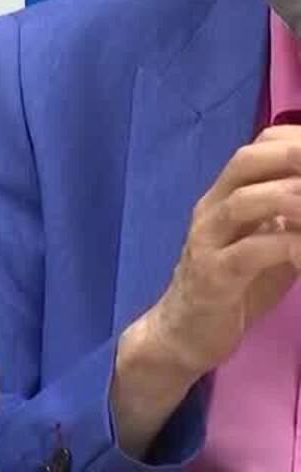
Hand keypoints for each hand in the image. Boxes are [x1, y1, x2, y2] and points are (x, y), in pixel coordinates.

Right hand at [112, 125, 300, 454]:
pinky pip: (247, 253)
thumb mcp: (265, 243)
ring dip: (289, 197)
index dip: (288, 140)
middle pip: (244, 164)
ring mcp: (207, 241)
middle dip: (289, 156)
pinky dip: (283, 245)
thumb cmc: (232, 286)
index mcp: (223, 197)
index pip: (252, 150)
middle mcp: (211, 210)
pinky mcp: (212, 276)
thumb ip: (288, 219)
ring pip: (243, 203)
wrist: (183, 332)